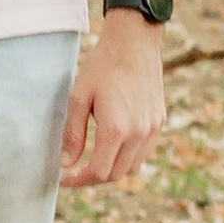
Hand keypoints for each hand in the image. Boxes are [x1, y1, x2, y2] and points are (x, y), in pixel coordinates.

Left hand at [61, 8, 166, 190]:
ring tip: (92, 164)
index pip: (98, 172)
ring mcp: (152, 128)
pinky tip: (112, 150)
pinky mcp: (159, 121)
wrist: (134, 42)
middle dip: (93, 179)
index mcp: (116, 128)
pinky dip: (127, 159)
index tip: (64, 179)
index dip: (79, 181)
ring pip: (132, 167)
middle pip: (116, 174)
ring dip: (111, 171)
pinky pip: (143, 152)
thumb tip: (66, 163)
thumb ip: (73, 133)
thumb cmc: (102, 65)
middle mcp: (138, 133)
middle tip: (75, 174)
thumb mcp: (79, 96)